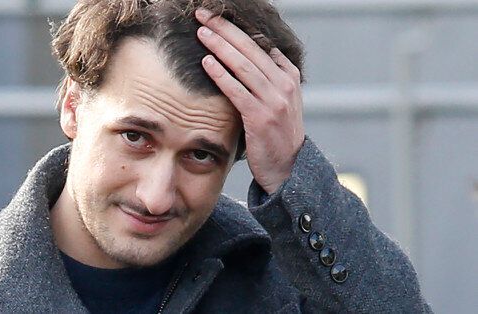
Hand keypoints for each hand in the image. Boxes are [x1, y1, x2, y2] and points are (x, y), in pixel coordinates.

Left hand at [195, 8, 304, 193]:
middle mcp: (284, 85)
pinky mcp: (261, 118)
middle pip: (250, 49)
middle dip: (225, 29)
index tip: (218, 16)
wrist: (288, 167)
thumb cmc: (277, 133)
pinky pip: (237, 91)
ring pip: (243, 66)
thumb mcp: (282, 100)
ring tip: (202, 32)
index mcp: (288, 76)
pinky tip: (207, 63)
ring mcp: (274, 101)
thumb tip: (255, 53)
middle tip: (204, 15)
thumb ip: (270, 78)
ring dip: (220, 46)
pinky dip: (221, 75)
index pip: (260, 44)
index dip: (237, 28)